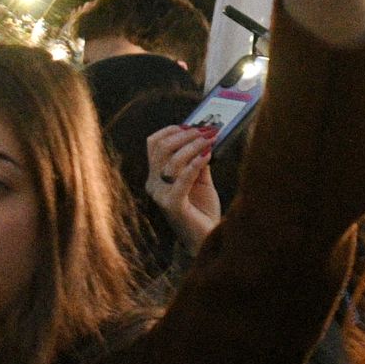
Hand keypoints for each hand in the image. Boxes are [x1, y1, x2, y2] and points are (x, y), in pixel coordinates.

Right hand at [143, 123, 221, 247]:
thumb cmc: (203, 209)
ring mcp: (161, 196)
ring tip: (211, 140)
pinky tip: (208, 156)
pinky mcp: (172, 205)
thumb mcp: (200, 179)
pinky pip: (182, 178)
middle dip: (186, 135)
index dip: (172, 130)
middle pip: (162, 148)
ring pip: (171, 160)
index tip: (193, 125)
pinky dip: (196, 163)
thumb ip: (197, 160)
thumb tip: (203, 135)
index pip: (153, 144)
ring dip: (194, 146)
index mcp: (155, 176)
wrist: (207, 238)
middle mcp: (153, 184)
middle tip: (207, 130)